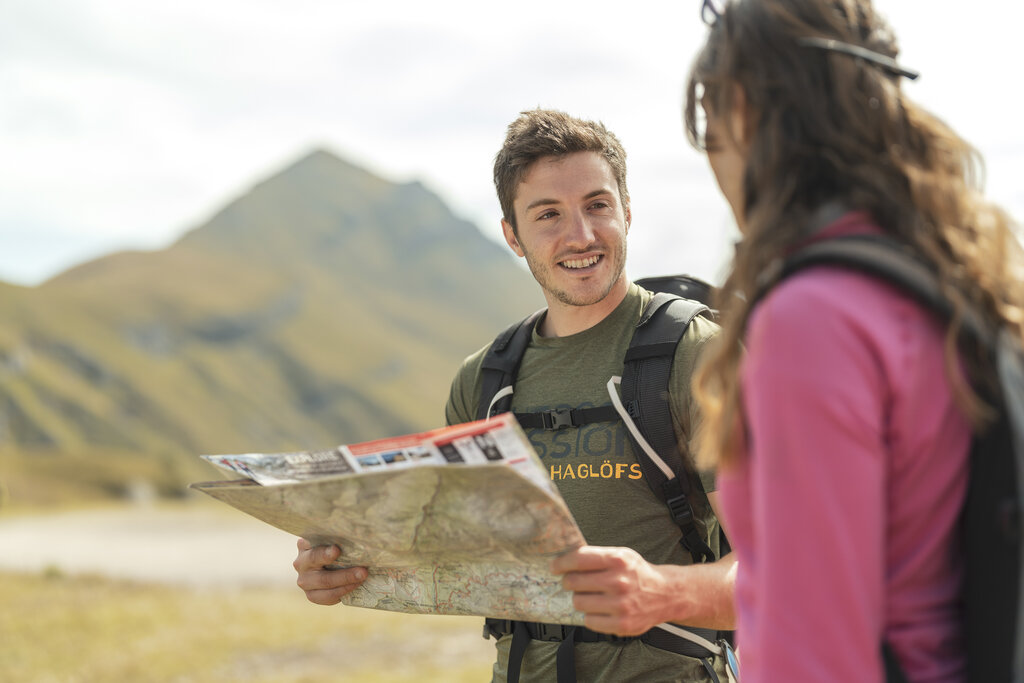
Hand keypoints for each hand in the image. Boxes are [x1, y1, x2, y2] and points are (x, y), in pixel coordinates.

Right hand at [293, 537, 367, 604]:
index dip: (325, 552)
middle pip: (322, 572)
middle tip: (363, 571)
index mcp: (305, 546)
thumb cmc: (334, 546)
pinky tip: (356, 586)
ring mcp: (304, 581)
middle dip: (343, 573)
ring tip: (362, 578)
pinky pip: (327, 597)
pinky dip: (343, 591)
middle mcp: (301, 564)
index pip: (314, 549)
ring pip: (325, 584)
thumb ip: (336, 537)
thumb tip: (357, 533)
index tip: (337, 550)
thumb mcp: (332, 540)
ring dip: (346, 582)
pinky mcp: (311, 595)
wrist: (326, 564)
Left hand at [550, 545, 669, 635]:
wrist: (667, 594)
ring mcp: (621, 605)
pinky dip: (590, 616)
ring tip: (590, 596)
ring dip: (580, 599)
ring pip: (578, 603)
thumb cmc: (638, 573)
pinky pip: (589, 621)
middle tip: (573, 583)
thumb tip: (565, 560)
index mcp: (617, 560)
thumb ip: (597, 556)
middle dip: (569, 582)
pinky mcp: (622, 625)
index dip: (561, 563)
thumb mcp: (622, 555)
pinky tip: (599, 610)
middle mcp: (619, 582)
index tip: (554, 567)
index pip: (579, 559)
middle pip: (573, 582)